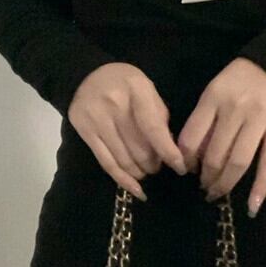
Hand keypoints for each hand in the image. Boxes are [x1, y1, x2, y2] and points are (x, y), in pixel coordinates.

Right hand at [67, 62, 186, 199]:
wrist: (86, 76)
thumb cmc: (125, 84)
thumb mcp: (147, 89)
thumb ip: (160, 117)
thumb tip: (170, 150)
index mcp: (136, 90)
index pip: (153, 129)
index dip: (168, 152)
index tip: (180, 167)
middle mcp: (114, 106)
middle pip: (139, 148)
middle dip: (154, 163)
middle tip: (159, 165)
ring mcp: (97, 120)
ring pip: (124, 159)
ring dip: (140, 172)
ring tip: (147, 171)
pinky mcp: (85, 134)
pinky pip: (107, 164)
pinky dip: (123, 180)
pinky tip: (137, 190)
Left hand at [176, 57, 265, 216]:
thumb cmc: (239, 80)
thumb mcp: (214, 91)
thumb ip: (203, 120)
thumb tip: (192, 158)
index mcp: (213, 98)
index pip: (191, 137)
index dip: (185, 160)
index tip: (186, 170)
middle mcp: (235, 109)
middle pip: (215, 154)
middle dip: (205, 177)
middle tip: (203, 187)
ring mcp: (260, 120)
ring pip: (239, 161)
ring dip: (225, 184)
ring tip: (217, 194)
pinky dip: (260, 187)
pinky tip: (251, 207)